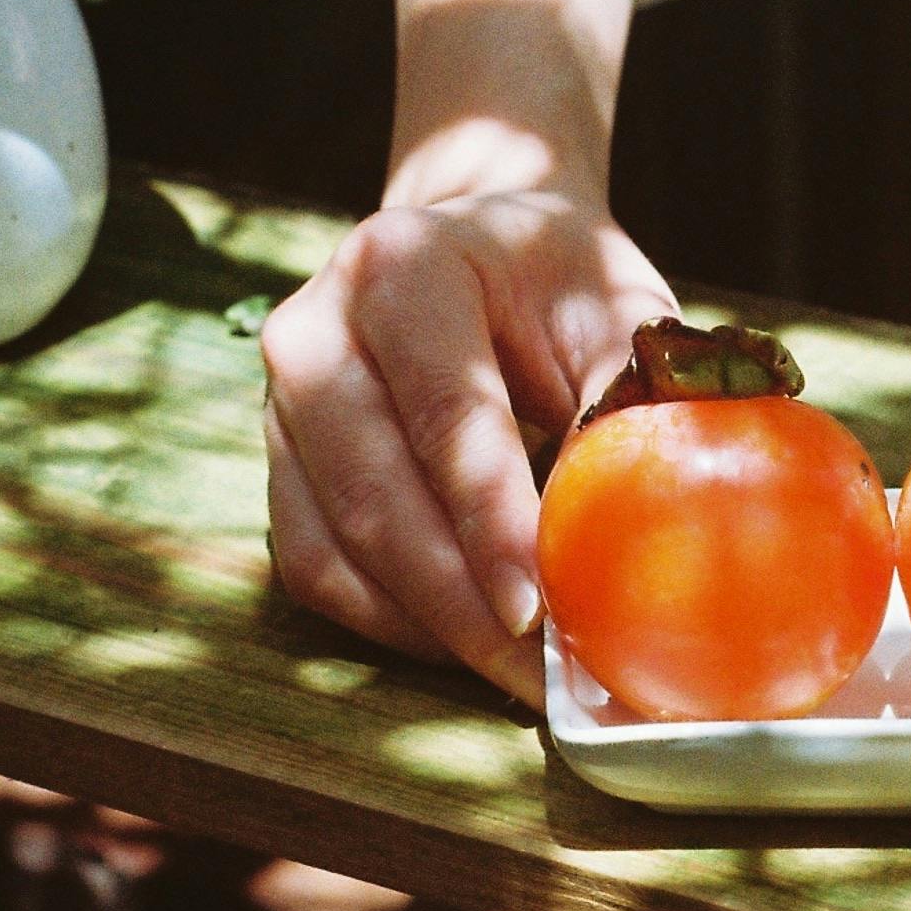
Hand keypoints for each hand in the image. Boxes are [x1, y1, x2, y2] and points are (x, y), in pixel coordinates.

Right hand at [261, 188, 670, 706]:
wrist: (478, 237)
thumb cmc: (559, 279)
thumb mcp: (614, 304)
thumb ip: (625, 395)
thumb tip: (631, 523)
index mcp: (404, 266)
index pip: (445, 414)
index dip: (488, 521)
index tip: (536, 610)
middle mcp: (317, 330)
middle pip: (374, 492)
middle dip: (458, 600)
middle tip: (537, 672)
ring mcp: (280, 401)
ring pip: (331, 545)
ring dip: (422, 625)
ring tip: (512, 673)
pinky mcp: (279, 462)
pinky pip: (313, 566)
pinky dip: (385, 620)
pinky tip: (460, 643)